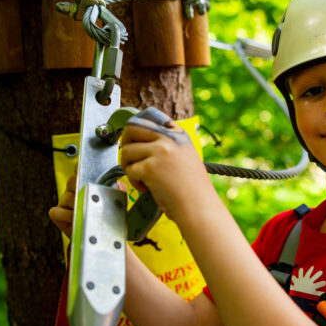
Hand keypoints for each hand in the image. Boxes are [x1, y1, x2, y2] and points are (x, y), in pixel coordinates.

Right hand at [49, 174, 126, 236]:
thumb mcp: (117, 198)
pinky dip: (66, 216)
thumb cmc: (108, 216)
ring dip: (78, 206)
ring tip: (88, 214)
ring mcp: (65, 201)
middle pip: (72, 181)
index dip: (81, 169)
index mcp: (86, 182)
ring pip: (67, 197)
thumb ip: (116, 186)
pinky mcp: (58, 215)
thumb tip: (116, 179)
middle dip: (83, 189)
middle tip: (92, 200)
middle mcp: (74, 190)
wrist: (103, 237)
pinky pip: (57, 212)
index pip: (80, 169)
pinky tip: (76, 220)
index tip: (87, 173)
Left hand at [120, 107, 215, 223]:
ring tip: (141, 179)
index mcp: (178, 134)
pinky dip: (135, 182)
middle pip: (132, 127)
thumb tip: (138, 143)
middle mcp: (169, 138)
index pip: (148, 116)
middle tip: (130, 160)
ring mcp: (161, 151)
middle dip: (125, 143)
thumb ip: (167, 146)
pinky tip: (147, 189)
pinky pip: (130, 170)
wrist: (200, 208)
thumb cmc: (192, 189)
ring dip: (129, 166)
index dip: (135, 129)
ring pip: (127, 150)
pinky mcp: (152, 167)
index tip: (132, 140)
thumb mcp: (185, 157)